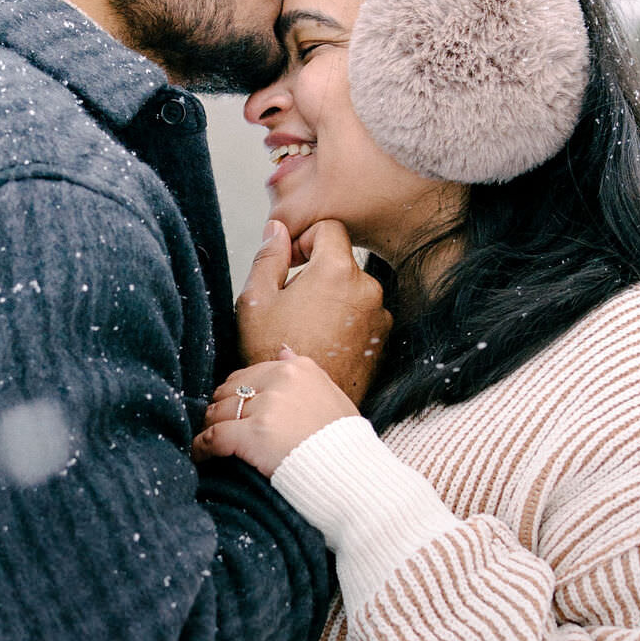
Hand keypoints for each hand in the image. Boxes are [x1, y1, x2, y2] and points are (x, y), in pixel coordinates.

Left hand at [193, 351, 359, 476]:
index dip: (237, 394)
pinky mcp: (255, 434)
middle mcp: (281, 380)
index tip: (234, 411)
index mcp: (299, 368)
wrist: (353, 476)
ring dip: (211, 428)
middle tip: (219, 428)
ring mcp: (267, 406)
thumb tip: (282, 348)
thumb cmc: (345, 442)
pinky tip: (201, 455)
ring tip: (207, 443)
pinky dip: (203, 447)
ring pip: (219, 412)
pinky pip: (215, 437)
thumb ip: (303, 371)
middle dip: (222, 410)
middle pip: (230, 390)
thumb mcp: (331, 395)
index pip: (250, 374)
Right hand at [236, 219, 390, 403]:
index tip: (290, 264)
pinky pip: (363, 314)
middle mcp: (367, 288)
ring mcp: (379, 315)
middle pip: (341, 259)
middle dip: (318, 272)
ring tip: (307, 326)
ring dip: (333, 297)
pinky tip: (323, 341)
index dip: (305, 239)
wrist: (303, 412)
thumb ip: (268, 256)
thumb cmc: (274, 355)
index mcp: (337, 270)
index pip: (329, 228)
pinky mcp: (383, 339)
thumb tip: (277, 228)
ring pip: (352, 288)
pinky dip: (346, 320)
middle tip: (292, 302)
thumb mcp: (256, 300)